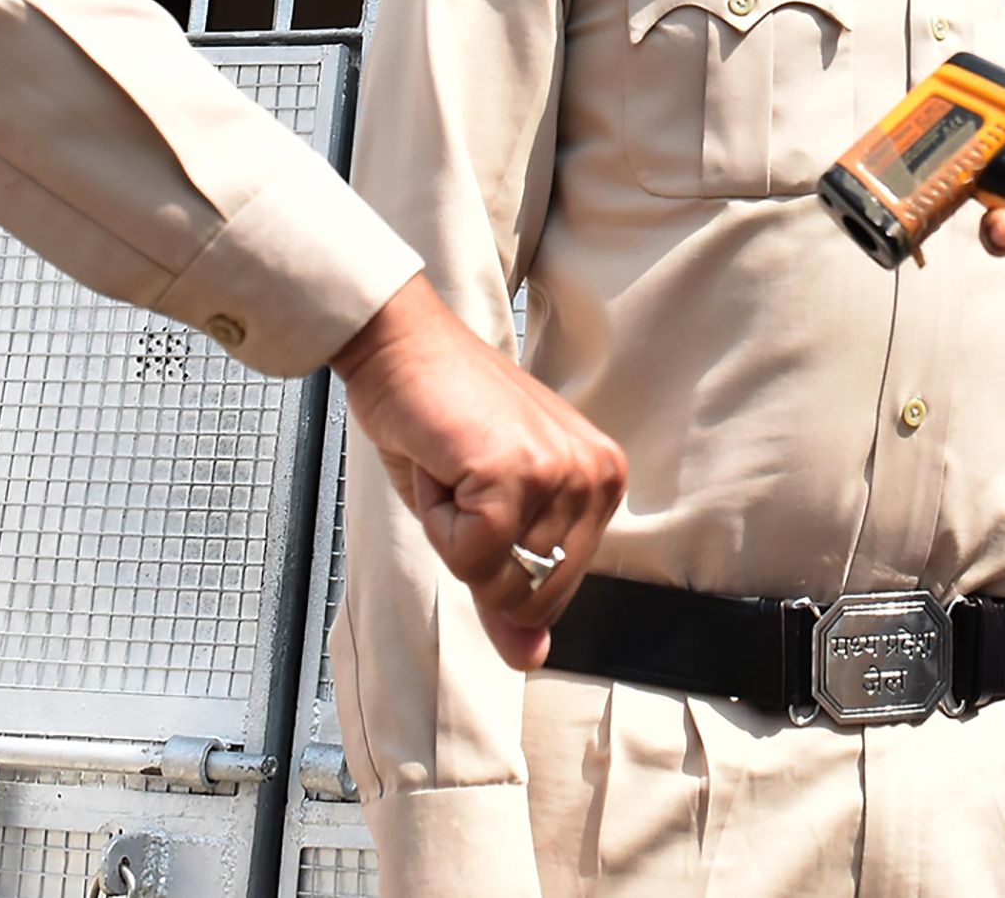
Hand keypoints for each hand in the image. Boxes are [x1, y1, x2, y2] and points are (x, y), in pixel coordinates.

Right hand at [332, 276, 626, 671]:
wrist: (403, 346)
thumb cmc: (441, 417)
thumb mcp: (481, 514)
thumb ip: (511, 589)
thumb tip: (530, 658)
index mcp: (601, 483)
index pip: (555, 594)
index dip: (495, 565)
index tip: (478, 496)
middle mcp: (596, 476)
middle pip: (530, 598)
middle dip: (473, 555)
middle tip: (462, 481)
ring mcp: (561, 472)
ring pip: (496, 581)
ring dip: (451, 533)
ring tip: (453, 468)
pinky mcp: (518, 471)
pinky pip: (469, 557)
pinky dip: (435, 521)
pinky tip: (442, 464)